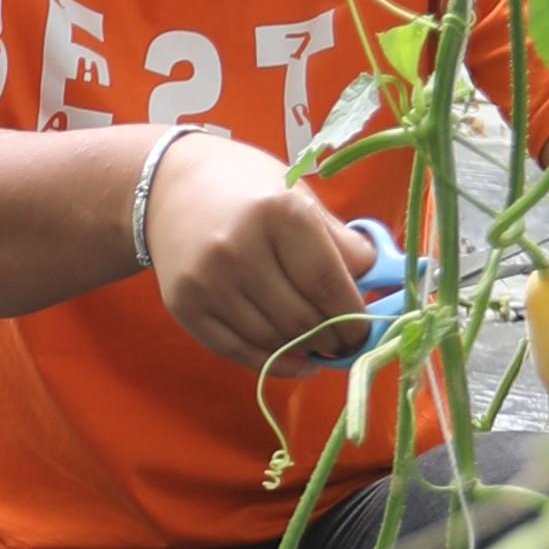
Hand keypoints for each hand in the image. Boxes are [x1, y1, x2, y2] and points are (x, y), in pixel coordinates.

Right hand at [143, 124, 393, 367]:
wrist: (166, 185)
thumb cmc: (246, 187)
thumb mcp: (298, 197)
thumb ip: (339, 243)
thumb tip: (382, 284)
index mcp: (277, 212)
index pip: (327, 283)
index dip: (354, 317)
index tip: (367, 331)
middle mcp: (238, 248)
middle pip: (301, 319)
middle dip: (334, 340)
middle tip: (347, 343)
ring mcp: (207, 281)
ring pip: (273, 340)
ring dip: (305, 352)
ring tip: (321, 348)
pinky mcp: (184, 306)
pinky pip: (237, 351)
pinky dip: (273, 363)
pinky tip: (295, 361)